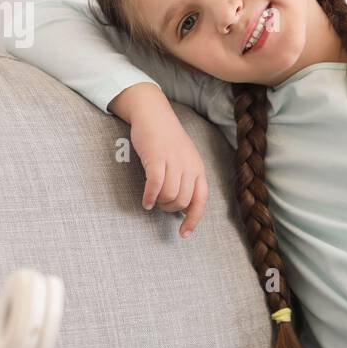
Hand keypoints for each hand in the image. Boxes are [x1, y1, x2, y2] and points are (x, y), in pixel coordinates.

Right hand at [129, 108, 208, 238]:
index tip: (183, 234)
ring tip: (152, 201)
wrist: (154, 114)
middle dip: (170, 209)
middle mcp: (189, 166)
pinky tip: (145, 202)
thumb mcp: (185, 159)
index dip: (193, 219)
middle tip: (160, 205)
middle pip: (183, 201)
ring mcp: (174, 162)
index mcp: (198, 168)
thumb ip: (187, 179)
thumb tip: (184, 206)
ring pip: (170, 196)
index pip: (201, 200)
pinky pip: (155, 186)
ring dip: (159, 204)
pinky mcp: (157, 158)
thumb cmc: (167, 139)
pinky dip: (149, 197)